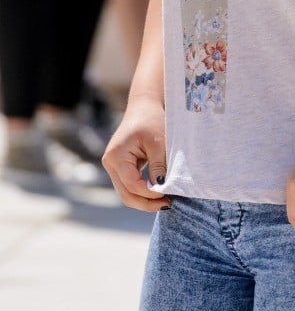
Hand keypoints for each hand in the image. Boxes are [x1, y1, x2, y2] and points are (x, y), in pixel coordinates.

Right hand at [102, 95, 169, 211]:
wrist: (144, 105)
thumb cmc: (151, 119)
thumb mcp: (158, 143)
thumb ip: (158, 166)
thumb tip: (160, 189)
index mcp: (116, 156)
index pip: (131, 184)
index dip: (149, 193)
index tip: (167, 195)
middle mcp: (110, 163)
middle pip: (125, 194)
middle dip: (145, 203)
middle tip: (166, 204)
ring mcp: (113, 165)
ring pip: (126, 192)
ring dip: (144, 199)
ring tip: (164, 200)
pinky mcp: (120, 166)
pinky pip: (129, 185)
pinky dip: (142, 191)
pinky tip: (157, 192)